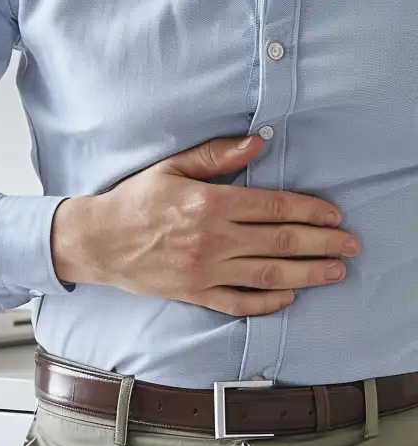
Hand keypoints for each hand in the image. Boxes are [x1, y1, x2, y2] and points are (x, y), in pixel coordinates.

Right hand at [50, 134, 358, 315]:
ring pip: (267, 273)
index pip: (275, 207)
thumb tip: (260, 143)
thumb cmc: (134, 201)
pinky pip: (236, 302)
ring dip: (307, 273)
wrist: (94, 242)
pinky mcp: (191, 293)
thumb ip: (218, 156)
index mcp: (209, 204)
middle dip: (322, 244)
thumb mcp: (174, 167)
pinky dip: (265, 302)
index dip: (311, 211)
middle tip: (350, 246)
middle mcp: (210, 240)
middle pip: (280, 242)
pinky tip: (288, 296)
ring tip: (334, 272)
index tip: (335, 216)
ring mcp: (202, 271)